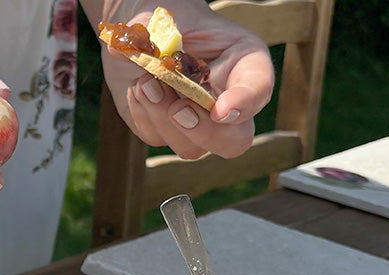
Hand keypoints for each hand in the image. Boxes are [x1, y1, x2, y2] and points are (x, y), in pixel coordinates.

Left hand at [92, 0, 273, 159]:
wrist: (141, 37)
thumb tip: (130, 41)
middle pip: (234, 141)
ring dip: (161, 118)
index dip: (245, 103)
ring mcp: (198, 123)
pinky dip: (143, 114)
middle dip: (204, 132)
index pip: (259, 89)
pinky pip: (157, 137)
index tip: (221, 110)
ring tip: (144, 80)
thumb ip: (156, 26)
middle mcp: (227, 100)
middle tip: (177, 110)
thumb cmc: (167, 19)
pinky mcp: (167, 131)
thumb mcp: (167, 13)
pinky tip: (139, 87)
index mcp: (244, 63)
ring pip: (190, 147)